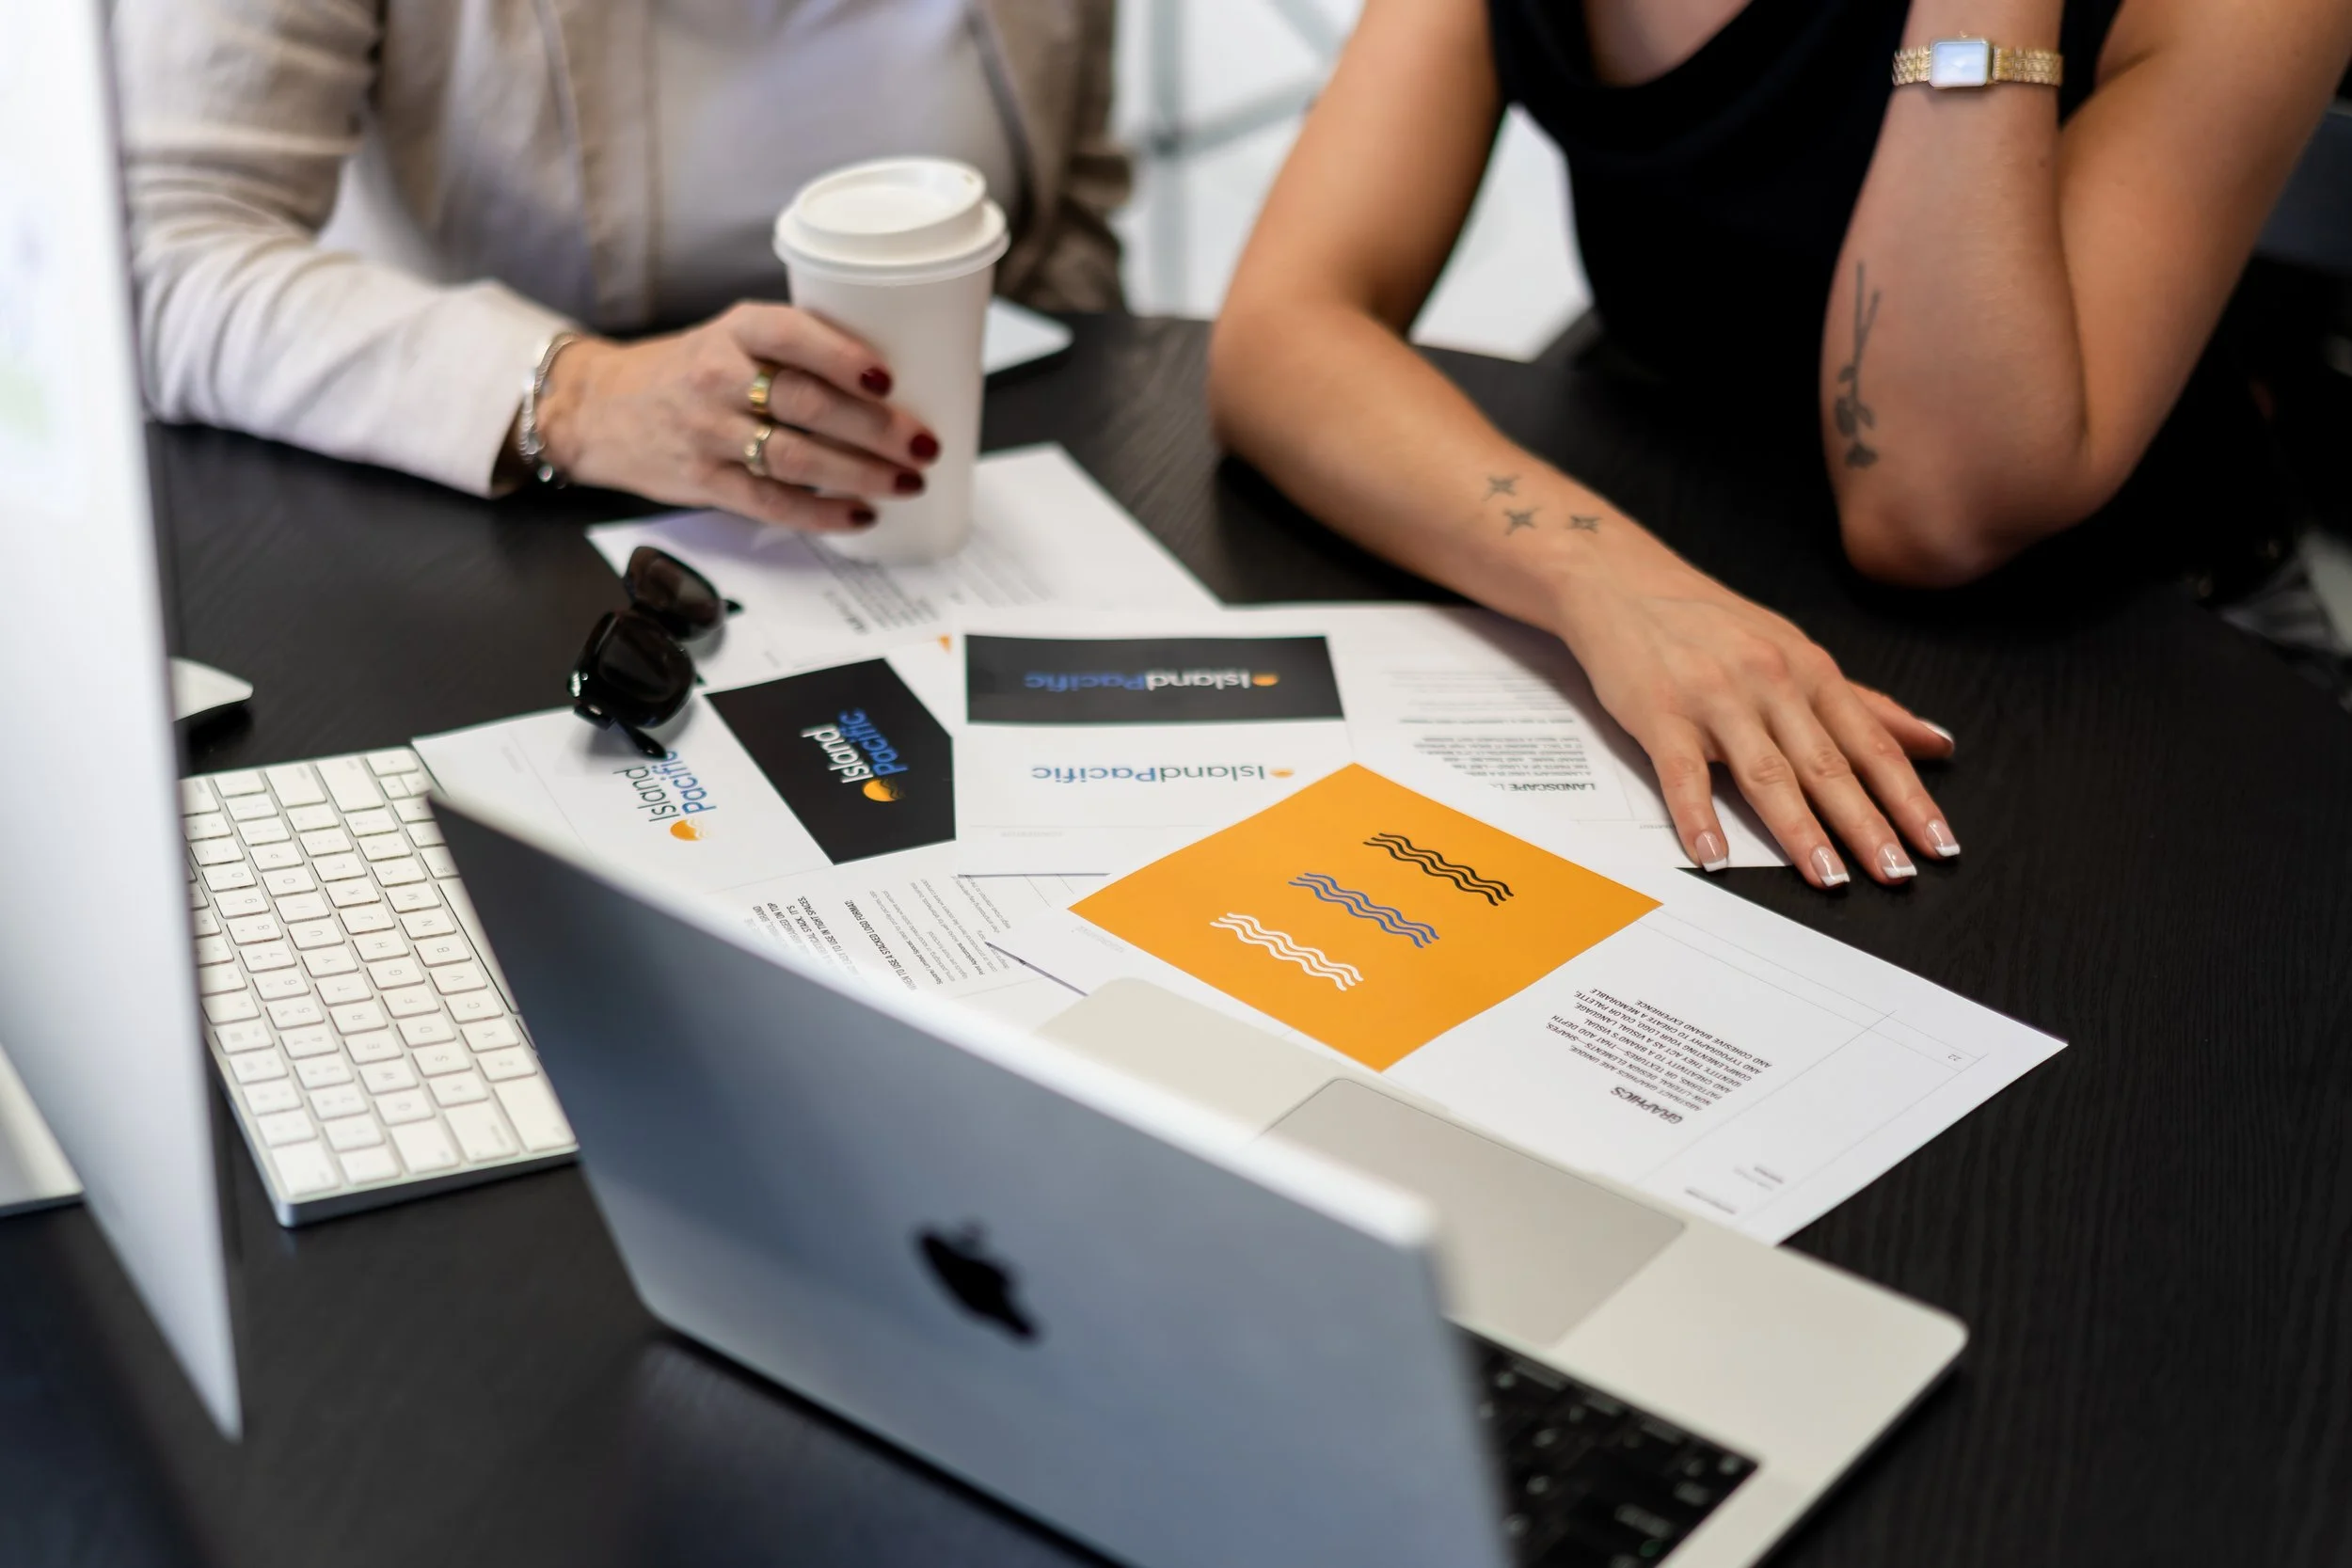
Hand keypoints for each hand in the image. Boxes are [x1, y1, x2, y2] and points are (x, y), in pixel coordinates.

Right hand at [534, 302, 940, 532]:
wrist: (599, 407)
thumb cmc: (688, 370)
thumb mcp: (731, 336)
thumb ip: (794, 350)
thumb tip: (892, 382)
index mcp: (735, 330)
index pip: (793, 336)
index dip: (844, 359)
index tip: (889, 380)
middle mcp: (719, 377)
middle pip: (808, 404)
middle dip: (876, 429)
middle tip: (924, 444)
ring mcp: (709, 432)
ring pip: (796, 458)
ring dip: (861, 474)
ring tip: (907, 482)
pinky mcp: (704, 481)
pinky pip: (771, 502)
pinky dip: (821, 514)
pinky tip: (859, 516)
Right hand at [1553, 533, 1959, 886]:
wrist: (1622, 582)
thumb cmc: (1710, 622)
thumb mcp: (1795, 652)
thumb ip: (1863, 704)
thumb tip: (1934, 741)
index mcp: (1808, 672)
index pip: (1872, 746)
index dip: (1909, 798)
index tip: (1938, 845)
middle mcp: (1769, 683)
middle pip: (1827, 766)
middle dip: (1866, 825)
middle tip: (1895, 874)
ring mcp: (1714, 699)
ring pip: (1765, 773)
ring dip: (1800, 831)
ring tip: (1828, 877)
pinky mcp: (1659, 713)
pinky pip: (1682, 773)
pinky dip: (1698, 818)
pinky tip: (1714, 857)